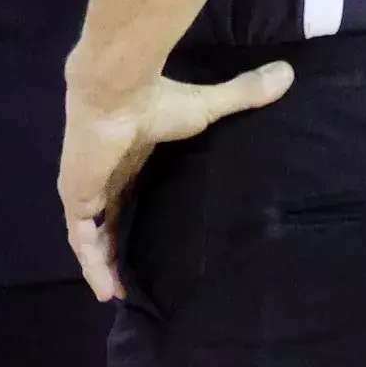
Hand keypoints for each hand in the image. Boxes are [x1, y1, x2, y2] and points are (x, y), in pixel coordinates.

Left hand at [59, 60, 293, 301]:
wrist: (117, 90)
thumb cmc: (158, 100)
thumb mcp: (208, 106)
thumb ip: (243, 94)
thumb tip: (288, 72)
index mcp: (129, 154)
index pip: (127, 189)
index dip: (132, 213)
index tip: (146, 235)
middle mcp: (105, 172)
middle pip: (108, 217)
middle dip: (114, 245)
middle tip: (130, 278)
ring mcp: (87, 186)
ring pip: (91, 234)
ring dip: (102, 262)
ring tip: (118, 294)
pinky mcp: (77, 197)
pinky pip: (83, 240)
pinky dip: (92, 265)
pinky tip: (106, 291)